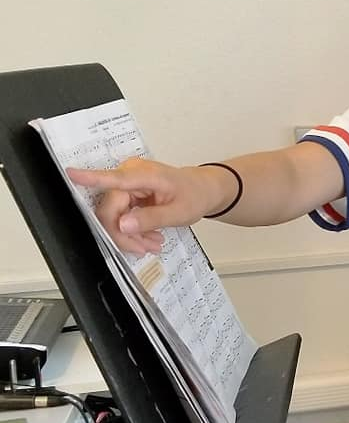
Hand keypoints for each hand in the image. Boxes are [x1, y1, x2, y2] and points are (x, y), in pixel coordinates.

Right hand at [66, 158, 222, 254]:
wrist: (203, 189)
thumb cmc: (195, 195)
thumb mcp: (179, 212)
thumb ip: (151, 219)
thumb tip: (123, 224)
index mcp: (145, 175)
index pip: (114, 179)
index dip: (90, 178)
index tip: (70, 174)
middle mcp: (131, 175)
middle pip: (110, 210)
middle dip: (124, 234)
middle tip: (144, 248)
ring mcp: (128, 184)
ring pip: (114, 216)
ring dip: (130, 235)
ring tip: (152, 244)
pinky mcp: (128, 193)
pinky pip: (121, 215)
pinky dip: (134, 230)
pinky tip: (149, 238)